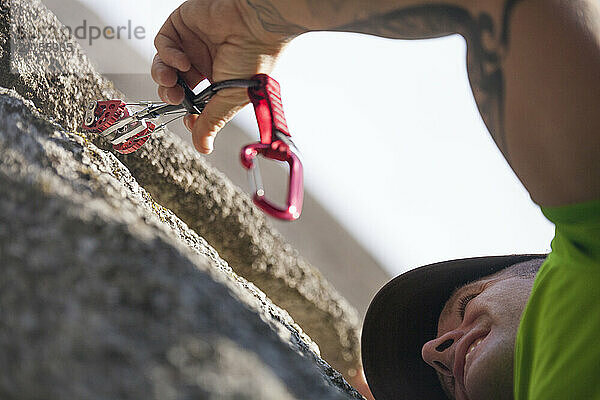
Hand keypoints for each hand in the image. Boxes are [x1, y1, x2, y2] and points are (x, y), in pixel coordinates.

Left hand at [152, 0, 294, 153]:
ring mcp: (192, 45)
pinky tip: (182, 60)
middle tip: (176, 98)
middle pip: (174, 85)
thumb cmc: (254, 56)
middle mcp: (205, 63)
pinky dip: (168, 56)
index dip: (187, 112)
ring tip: (172, 83)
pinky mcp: (182, 26)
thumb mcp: (231, 97)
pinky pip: (163, 44)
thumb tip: (203, 147)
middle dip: (170, 96)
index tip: (188, 120)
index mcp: (219, 81)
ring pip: (164, 67)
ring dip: (163, 79)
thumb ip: (211, 121)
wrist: (255, 22)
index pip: (193, 102)